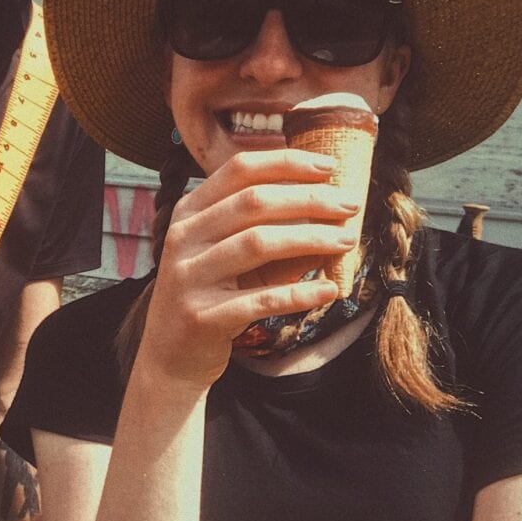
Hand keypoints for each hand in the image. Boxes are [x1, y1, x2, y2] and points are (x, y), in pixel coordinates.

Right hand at [136, 148, 359, 388]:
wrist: (170, 356)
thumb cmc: (211, 296)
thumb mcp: (229, 256)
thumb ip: (267, 230)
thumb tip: (330, 212)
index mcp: (189, 213)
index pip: (239, 170)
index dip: (287, 164)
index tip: (329, 167)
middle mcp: (183, 238)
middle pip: (254, 202)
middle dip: (310, 199)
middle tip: (350, 205)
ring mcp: (189, 277)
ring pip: (258, 243)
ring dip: (311, 238)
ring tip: (347, 240)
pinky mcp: (203, 316)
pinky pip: (261, 299)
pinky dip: (300, 293)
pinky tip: (330, 290)